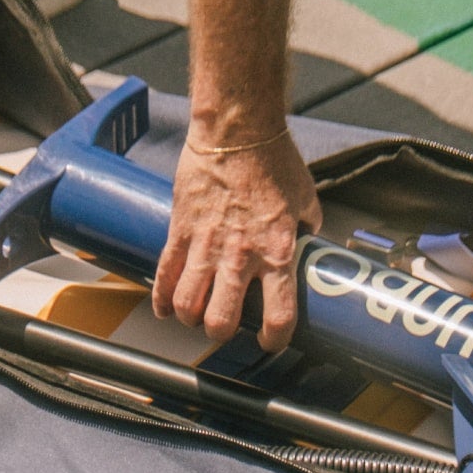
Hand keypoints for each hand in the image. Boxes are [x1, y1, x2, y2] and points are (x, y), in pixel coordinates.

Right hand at [151, 125, 320, 353]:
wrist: (237, 131)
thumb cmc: (275, 162)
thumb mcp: (306, 200)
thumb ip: (308, 229)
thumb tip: (310, 242)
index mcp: (278, 252)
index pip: (278, 316)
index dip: (274, 339)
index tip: (271, 342)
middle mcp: (240, 257)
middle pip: (221, 321)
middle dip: (221, 333)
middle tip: (225, 326)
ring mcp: (206, 246)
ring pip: (187, 304)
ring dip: (191, 317)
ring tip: (197, 313)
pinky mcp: (180, 230)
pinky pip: (164, 274)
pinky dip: (161, 297)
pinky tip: (165, 308)